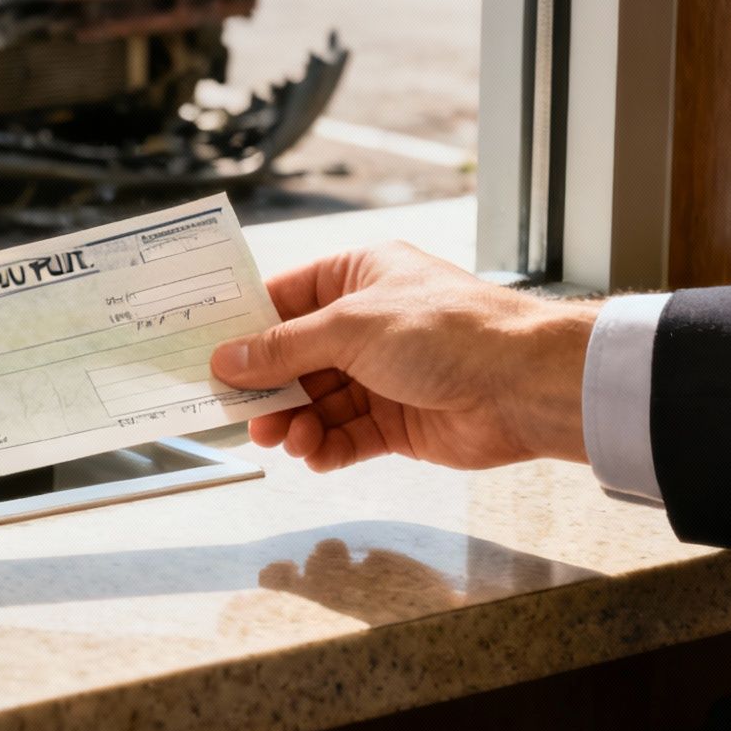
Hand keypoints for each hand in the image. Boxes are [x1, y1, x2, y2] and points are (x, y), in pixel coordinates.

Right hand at [210, 242, 597, 473]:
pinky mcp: (397, 421)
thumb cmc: (449, 331)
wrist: (523, 386)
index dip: (244, 329)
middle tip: (243, 415)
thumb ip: (283, 348)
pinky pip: (345, 436)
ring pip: (316, 402)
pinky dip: (326, 447)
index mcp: (357, 276)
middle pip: (293, 358)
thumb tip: (227, 358)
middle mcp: (366, 323)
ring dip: (295, 423)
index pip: (283, 300)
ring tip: (284, 440)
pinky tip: (315, 455)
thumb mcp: (350, 327)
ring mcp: (381, 374)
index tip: (206, 355)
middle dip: (267, 389)